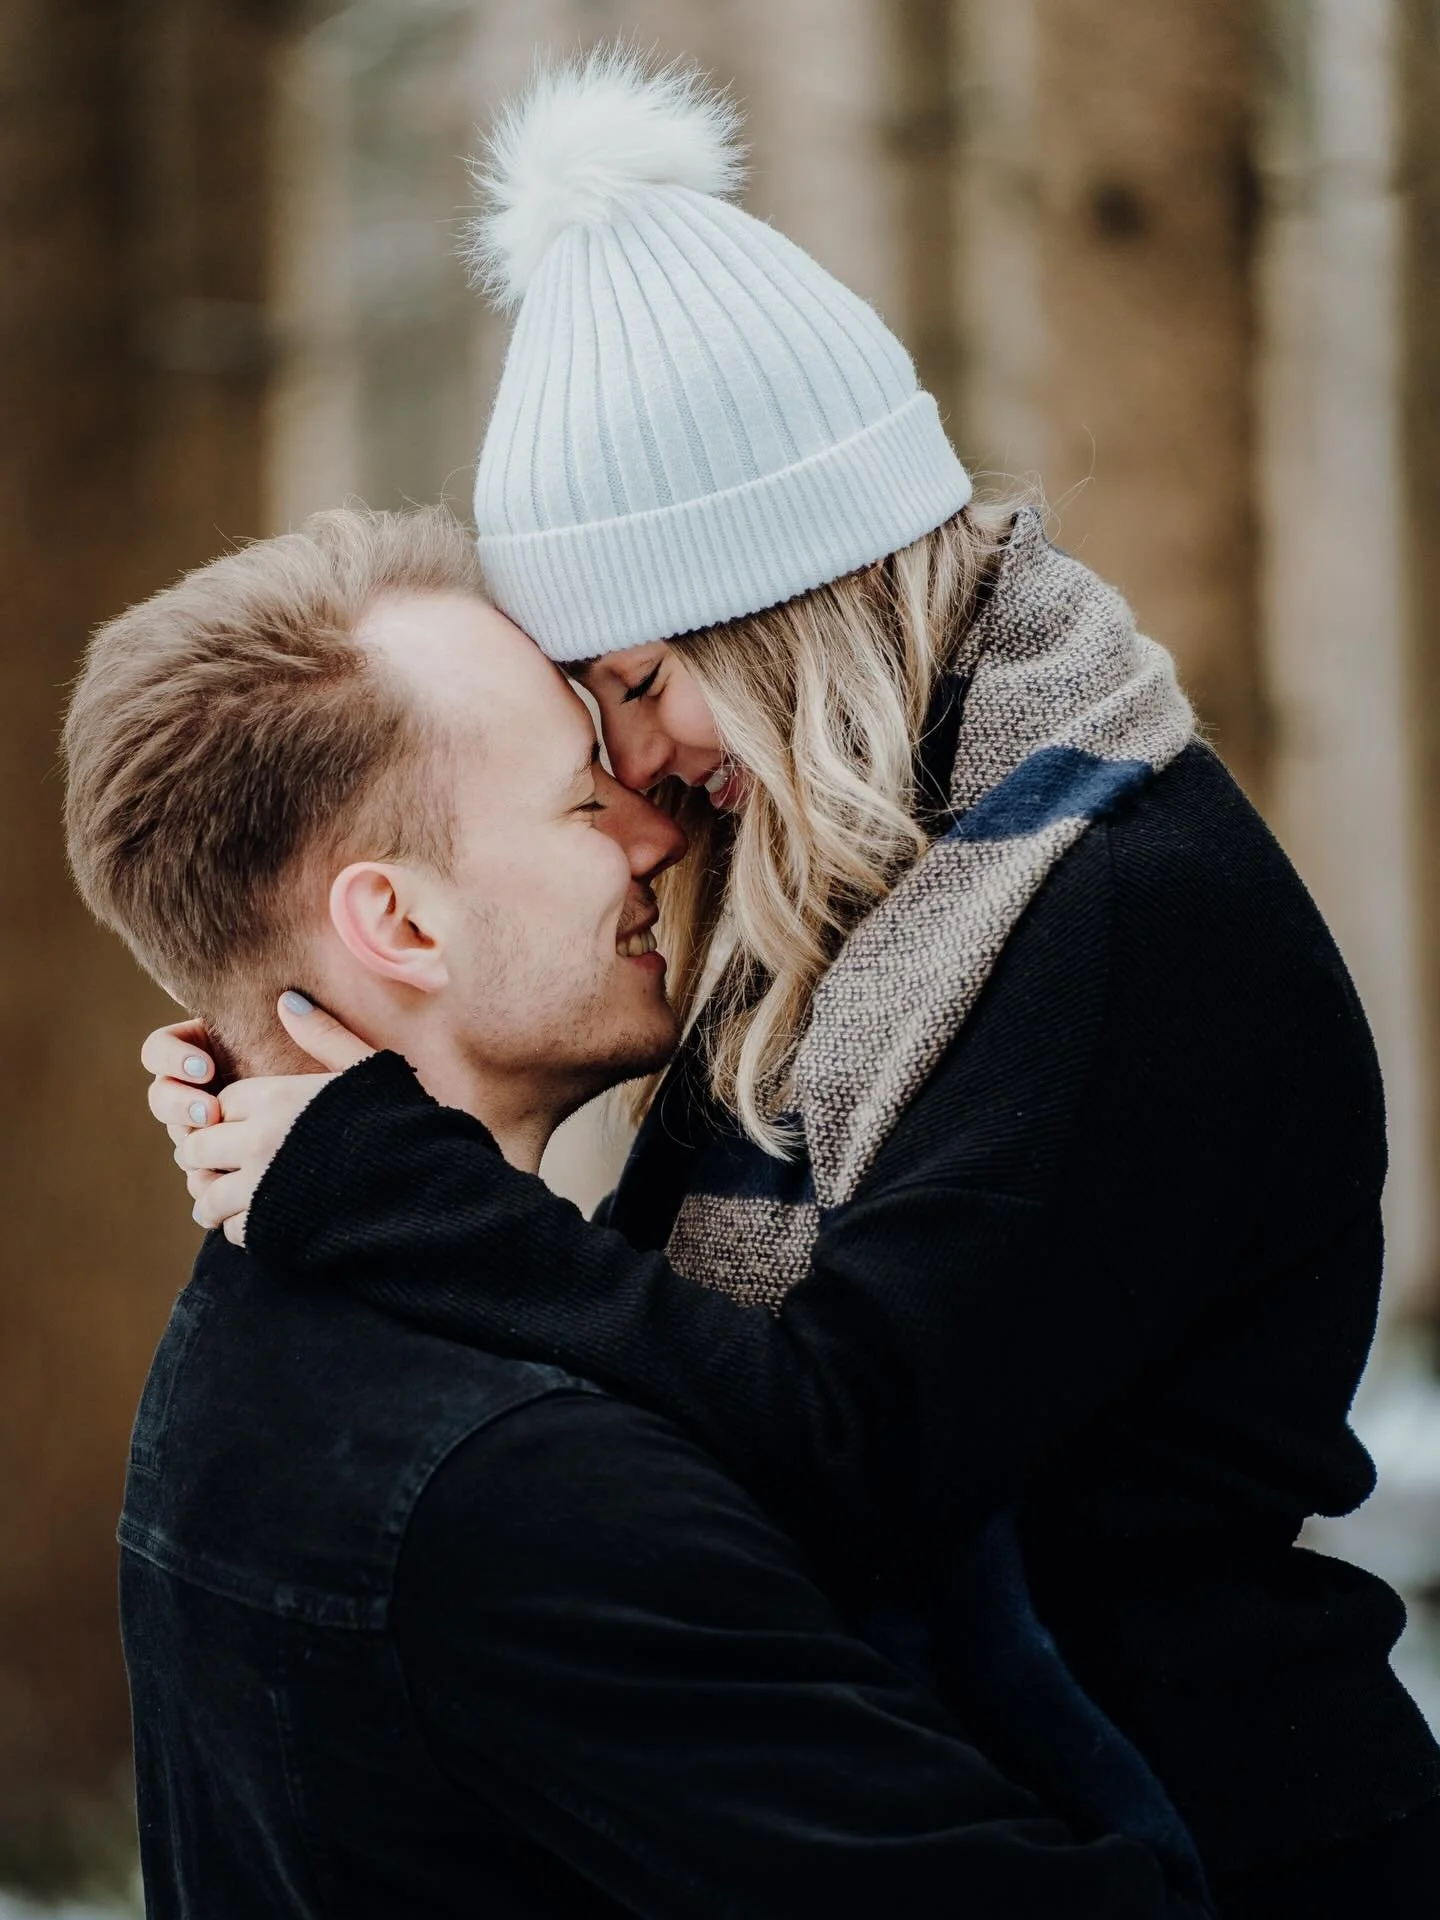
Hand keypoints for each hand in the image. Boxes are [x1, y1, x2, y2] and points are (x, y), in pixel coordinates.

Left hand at [143, 994, 375, 1245]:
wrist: (423, 1188)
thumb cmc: (398, 1123)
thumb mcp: (367, 1070)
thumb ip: (325, 1036)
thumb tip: (288, 1000)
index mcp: (276, 1098)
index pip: (221, 1102)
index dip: (231, 1115)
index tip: (245, 1125)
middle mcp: (258, 1140)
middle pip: (198, 1147)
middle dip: (208, 1156)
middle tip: (224, 1165)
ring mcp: (260, 1187)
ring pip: (206, 1195)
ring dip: (216, 1199)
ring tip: (229, 1202)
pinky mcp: (268, 1228)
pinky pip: (231, 1230)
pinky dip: (240, 1228)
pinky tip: (261, 1223)